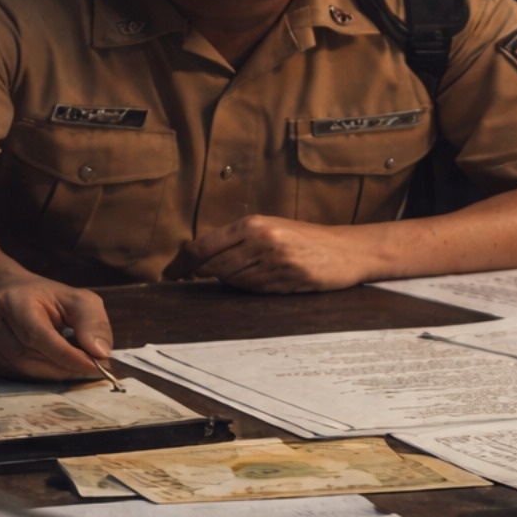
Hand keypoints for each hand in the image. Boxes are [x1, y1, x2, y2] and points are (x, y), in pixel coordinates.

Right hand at [0, 280, 113, 381]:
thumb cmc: (43, 297)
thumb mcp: (75, 299)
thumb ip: (92, 322)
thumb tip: (101, 354)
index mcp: (11, 300)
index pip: (39, 337)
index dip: (68, 357)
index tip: (96, 368)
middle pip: (28, 358)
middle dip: (62, 368)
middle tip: (87, 370)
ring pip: (17, 370)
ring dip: (48, 375)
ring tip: (67, 367)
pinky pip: (5, 374)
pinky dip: (30, 375)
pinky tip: (43, 366)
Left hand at [176, 215, 375, 292]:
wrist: (347, 250)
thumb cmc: (307, 239)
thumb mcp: (271, 228)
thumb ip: (238, 241)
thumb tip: (200, 260)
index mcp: (252, 224)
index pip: (203, 247)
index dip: (181, 264)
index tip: (169, 275)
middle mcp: (260, 240)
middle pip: (213, 268)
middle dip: (204, 277)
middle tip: (197, 280)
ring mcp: (273, 262)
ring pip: (233, 282)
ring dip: (232, 283)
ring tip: (248, 275)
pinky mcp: (286, 280)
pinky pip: (254, 292)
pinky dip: (251, 290)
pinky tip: (263, 282)